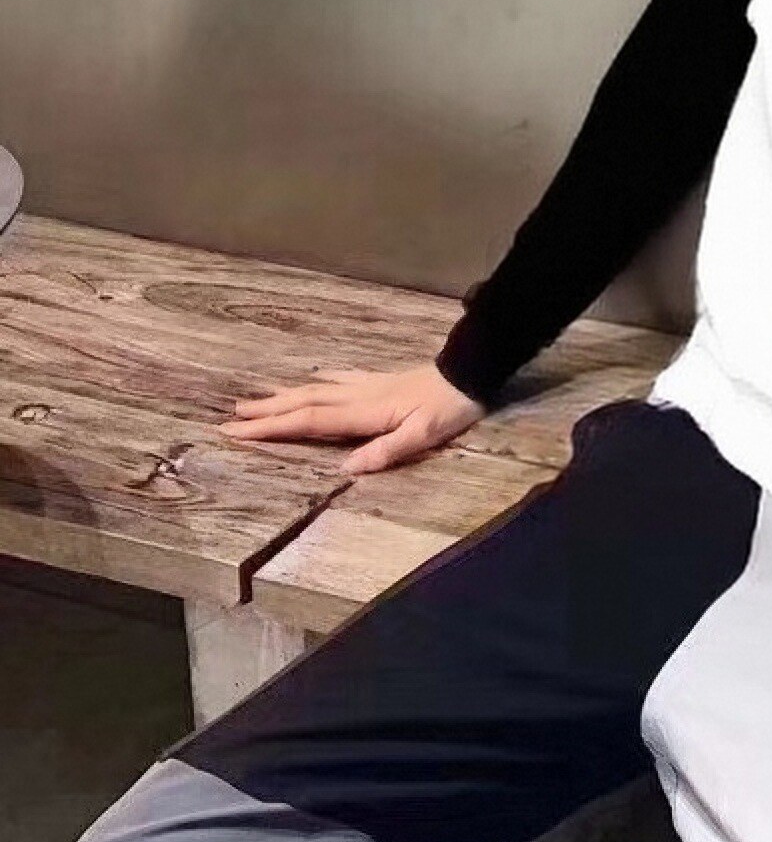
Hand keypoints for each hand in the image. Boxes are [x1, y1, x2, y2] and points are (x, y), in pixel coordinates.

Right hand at [216, 363, 486, 475]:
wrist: (472, 370)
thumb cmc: (451, 407)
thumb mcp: (424, 434)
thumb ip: (386, 451)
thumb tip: (345, 470)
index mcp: (364, 412)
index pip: (309, 420)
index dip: (272, 428)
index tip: (236, 432)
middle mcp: (359, 395)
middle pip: (304, 403)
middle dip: (266, 412)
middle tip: (229, 418)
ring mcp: (369, 384)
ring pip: (317, 389)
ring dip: (284, 396)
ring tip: (255, 400)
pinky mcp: (382, 380)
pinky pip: (341, 378)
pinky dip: (320, 379)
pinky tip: (313, 376)